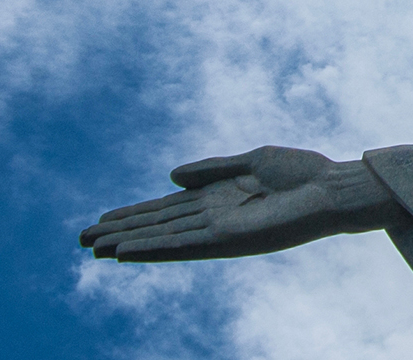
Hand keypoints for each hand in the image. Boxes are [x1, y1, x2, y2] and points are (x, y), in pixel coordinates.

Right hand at [79, 146, 405, 261]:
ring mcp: (218, 230)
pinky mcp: (228, 241)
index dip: (133, 214)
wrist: (332, 188)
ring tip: (92, 248)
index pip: (166, 208)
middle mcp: (213, 216)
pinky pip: (183, 246)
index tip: (101, 218)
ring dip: (127, 242)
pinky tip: (126, 252)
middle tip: (80, 240)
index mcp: (217, 196)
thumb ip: (210, 169)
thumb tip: (169, 176)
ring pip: (162, 238)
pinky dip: (153, 249)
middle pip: (156, 225)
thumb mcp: (252, 160)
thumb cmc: (303, 172)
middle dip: (120, 231)